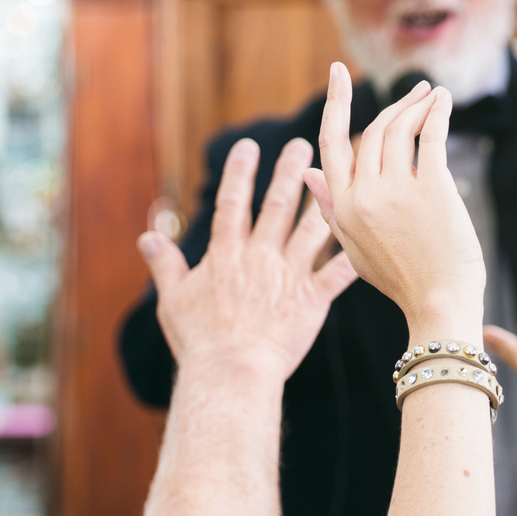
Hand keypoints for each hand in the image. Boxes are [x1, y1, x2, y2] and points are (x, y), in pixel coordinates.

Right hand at [140, 136, 358, 380]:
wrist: (231, 372)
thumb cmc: (199, 342)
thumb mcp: (174, 301)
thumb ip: (165, 265)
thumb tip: (146, 238)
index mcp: (226, 255)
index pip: (232, 203)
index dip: (238, 173)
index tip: (247, 146)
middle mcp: (260, 257)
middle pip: (276, 205)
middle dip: (288, 171)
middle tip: (300, 143)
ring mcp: (289, 275)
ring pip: (311, 228)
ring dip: (324, 199)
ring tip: (337, 174)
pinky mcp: (313, 298)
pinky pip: (339, 271)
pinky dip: (355, 254)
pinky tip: (370, 235)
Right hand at [306, 63, 484, 339]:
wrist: (440, 305)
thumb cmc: (403, 280)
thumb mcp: (354, 248)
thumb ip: (330, 209)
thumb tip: (307, 174)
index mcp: (342, 208)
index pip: (332, 144)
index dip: (336, 104)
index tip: (339, 72)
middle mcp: (364, 196)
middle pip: (373, 131)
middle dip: (395, 104)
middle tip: (417, 90)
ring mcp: (396, 191)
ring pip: (400, 129)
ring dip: (418, 105)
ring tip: (433, 95)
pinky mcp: (431, 188)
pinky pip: (430, 137)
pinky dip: (438, 113)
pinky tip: (444, 102)